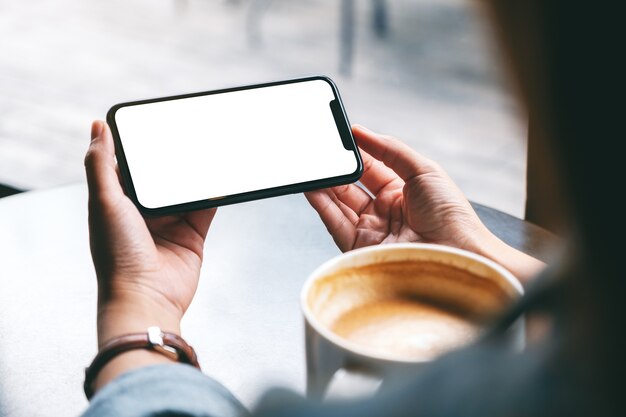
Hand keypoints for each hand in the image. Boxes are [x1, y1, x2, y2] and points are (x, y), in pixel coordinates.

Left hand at [85, 121, 215, 390]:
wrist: (147, 298)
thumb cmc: (118, 255)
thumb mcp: (104, 202)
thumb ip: (101, 163)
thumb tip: (96, 126)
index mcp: (116, 203)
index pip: (129, 167)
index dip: (140, 146)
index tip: (153, 123)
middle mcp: (143, 213)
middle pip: (161, 177)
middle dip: (173, 157)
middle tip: (188, 130)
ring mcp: (170, 224)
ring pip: (185, 189)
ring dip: (196, 173)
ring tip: (209, 147)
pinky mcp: (193, 235)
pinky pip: (206, 207)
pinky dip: (215, 192)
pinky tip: (222, 175)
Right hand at [306, 125, 543, 281]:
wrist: (456, 256)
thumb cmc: (450, 215)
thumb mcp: (424, 170)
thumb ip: (390, 149)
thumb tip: (360, 131)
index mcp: (404, 192)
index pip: (372, 167)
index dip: (356, 153)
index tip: (340, 137)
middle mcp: (386, 212)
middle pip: (352, 186)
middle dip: (336, 168)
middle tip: (321, 151)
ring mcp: (372, 230)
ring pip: (340, 203)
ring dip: (324, 185)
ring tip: (311, 166)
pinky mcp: (360, 249)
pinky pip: (335, 224)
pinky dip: (321, 205)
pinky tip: (312, 188)